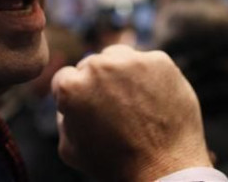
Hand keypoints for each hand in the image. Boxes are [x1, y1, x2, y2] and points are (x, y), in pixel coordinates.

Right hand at [51, 44, 210, 180]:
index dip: (75, 95)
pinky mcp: (159, 60)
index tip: (89, 109)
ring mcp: (131, 61)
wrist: (165, 170)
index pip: (65, 77)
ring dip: (121, 72)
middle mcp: (98, 66)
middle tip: (113, 108)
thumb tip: (67, 101)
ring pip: (118, 57)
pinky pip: (147, 62)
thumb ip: (62, 117)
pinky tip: (152, 99)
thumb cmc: (116, 165)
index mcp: (72, 86)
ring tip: (133, 101)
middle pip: (92, 64)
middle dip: (99, 82)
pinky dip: (149, 76)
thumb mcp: (70, 149)